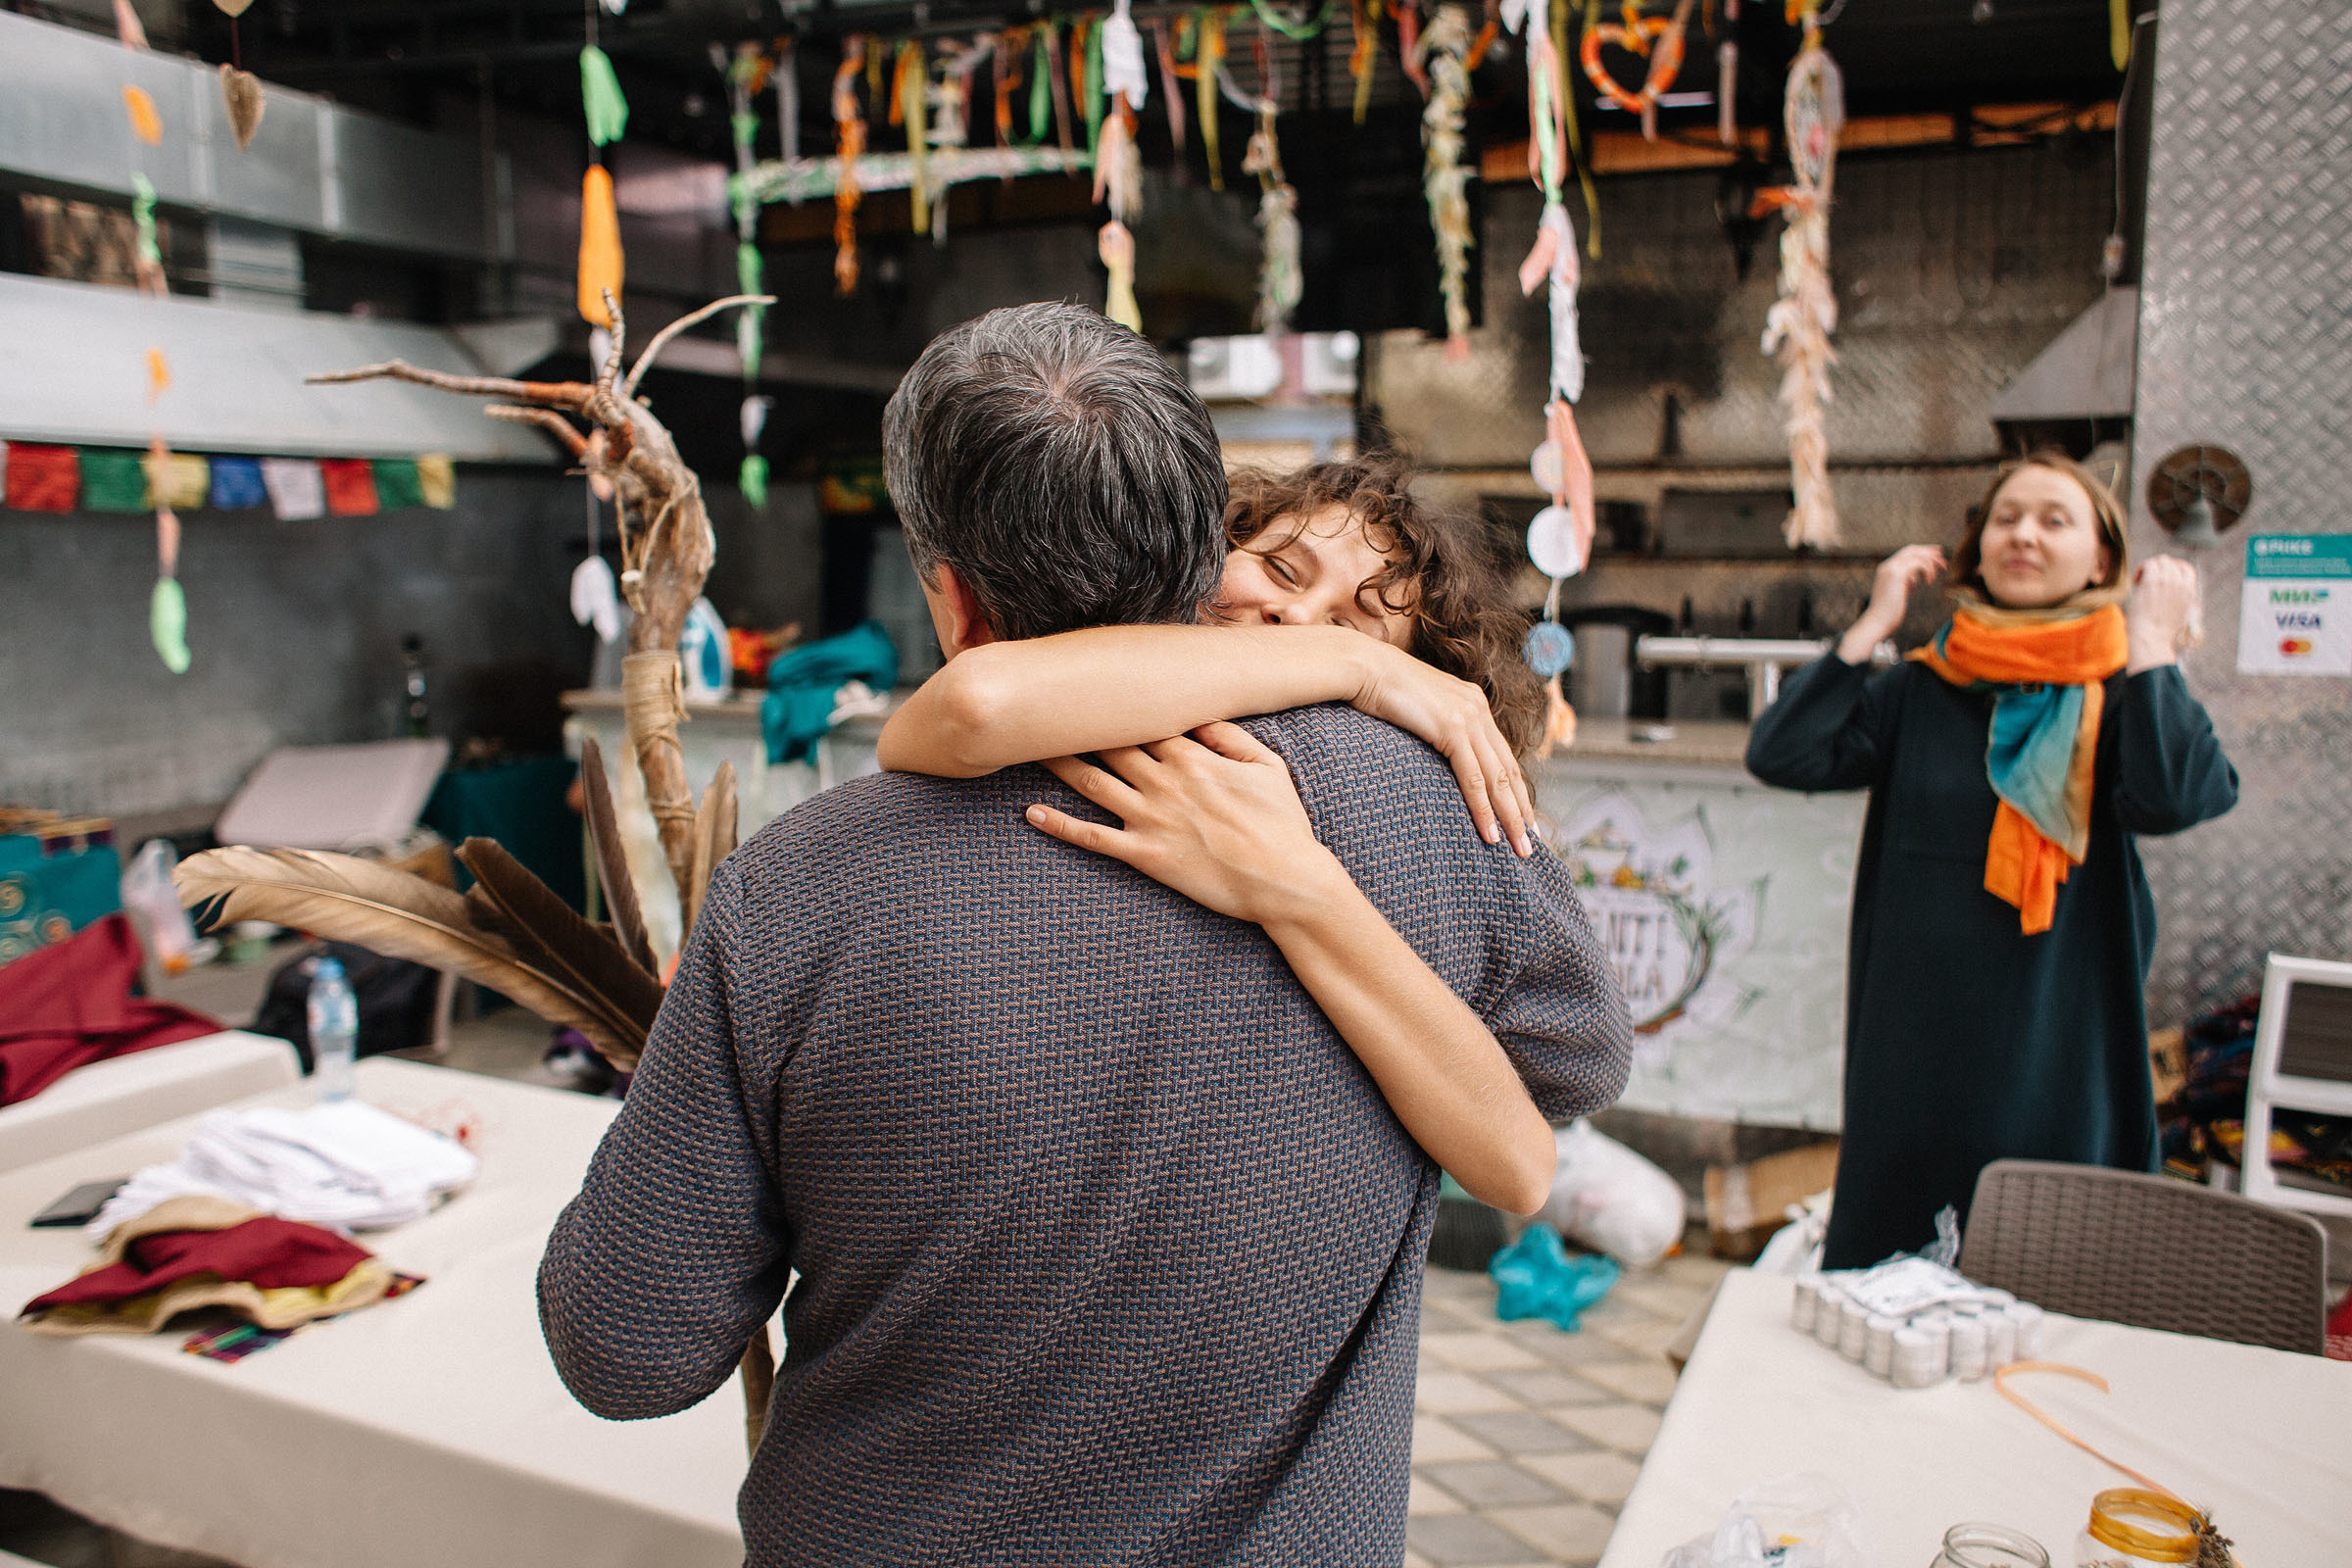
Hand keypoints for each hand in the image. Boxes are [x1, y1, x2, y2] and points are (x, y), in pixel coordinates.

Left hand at [1026, 724, 1350, 927]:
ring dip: (1054, 762)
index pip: (1141, 718)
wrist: (1285, 881)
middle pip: (1107, 742)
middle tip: (1036, 703)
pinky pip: (1092, 837)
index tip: (1081, 685)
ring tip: (1021, 746)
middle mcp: (1164, 781)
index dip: (1108, 701)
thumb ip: (1230, 736)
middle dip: (1071, 721)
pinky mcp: (1145, 855)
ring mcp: (1151, 818)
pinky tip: (1030, 813)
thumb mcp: (1267, 766)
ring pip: (1091, 781)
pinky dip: (1059, 825)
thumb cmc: (1283, 824)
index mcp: (1192, 756)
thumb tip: (1198, 716)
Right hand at [1351, 641, 1534, 854]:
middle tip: (1530, 843)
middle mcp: (1478, 709)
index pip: (1502, 756)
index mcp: (1473, 704)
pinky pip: (1473, 778)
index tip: (1522, 818)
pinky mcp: (1452, 728)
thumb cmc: (1378, 689)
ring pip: (1498, 779)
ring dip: (1510, 817)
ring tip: (1518, 848)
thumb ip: (1433, 727)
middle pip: (1509, 770)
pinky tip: (1490, 833)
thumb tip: (1432, 749)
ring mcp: (1468, 717)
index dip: (1516, 790)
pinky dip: (1484, 808)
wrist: (1363, 666)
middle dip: (1521, 810)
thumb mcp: (1416, 709)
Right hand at [1839, 544, 1945, 662]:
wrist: (1877, 623)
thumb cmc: (1888, 614)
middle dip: (1928, 551)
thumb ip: (1903, 584)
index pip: (1905, 554)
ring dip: (1932, 561)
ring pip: (1916, 555)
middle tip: (1943, 556)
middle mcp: (1887, 566)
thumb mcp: (1896, 594)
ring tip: (1942, 569)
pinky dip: (1928, 569)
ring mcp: (1891, 569)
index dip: (1921, 551)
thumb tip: (1913, 579)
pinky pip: (1918, 564)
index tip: (1935, 554)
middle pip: (1911, 549)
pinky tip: (1929, 581)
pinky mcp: (1897, 574)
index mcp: (1886, 569)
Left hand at [2125, 555, 2198, 670]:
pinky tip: (2136, 581)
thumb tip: (2170, 595)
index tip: (2161, 577)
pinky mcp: (2153, 582)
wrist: (2151, 638)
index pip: (2186, 569)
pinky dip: (2141, 569)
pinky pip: (2149, 564)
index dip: (2173, 569)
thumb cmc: (2159, 632)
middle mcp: (2181, 585)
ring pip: (2160, 561)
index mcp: (2189, 592)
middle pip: (2171, 563)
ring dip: (2150, 568)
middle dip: (2159, 569)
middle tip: (2147, 581)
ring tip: (2141, 582)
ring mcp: (2168, 581)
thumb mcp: (2177, 616)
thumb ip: (2177, 601)